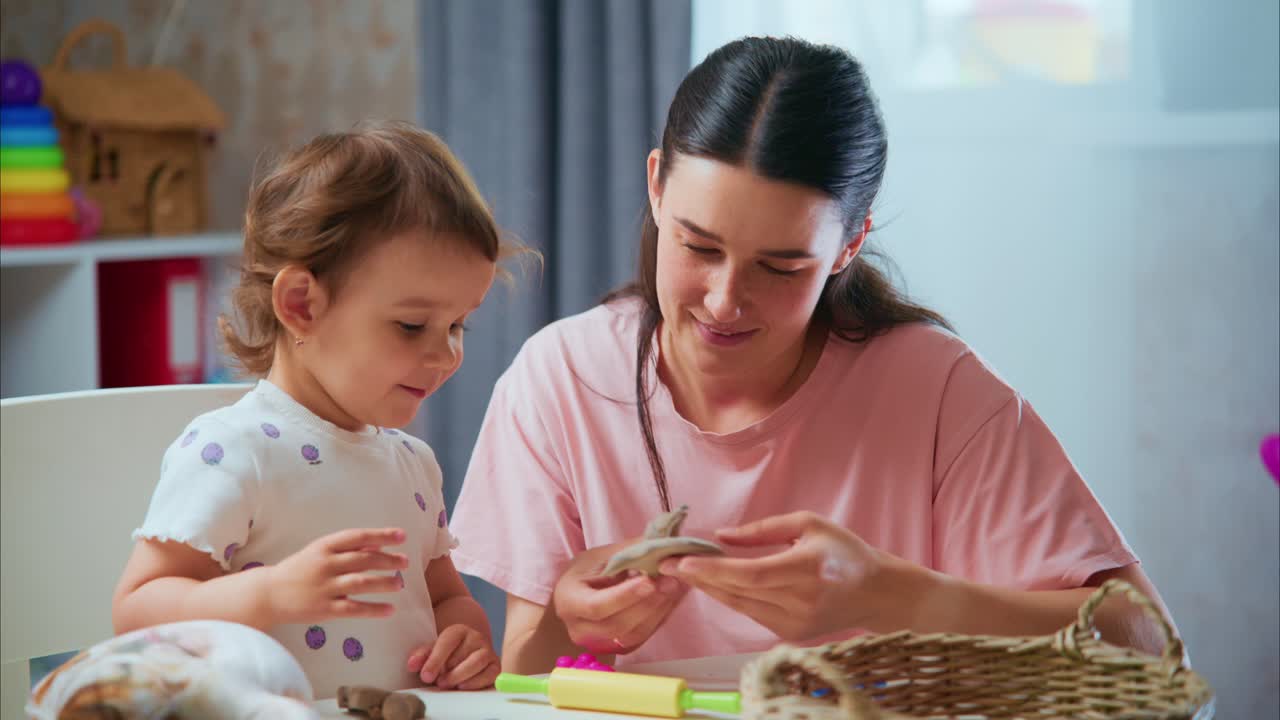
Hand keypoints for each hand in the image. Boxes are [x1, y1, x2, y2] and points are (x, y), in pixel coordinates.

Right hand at [264, 527, 408, 624]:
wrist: (268, 594)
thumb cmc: (298, 570)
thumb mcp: (318, 553)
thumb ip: (345, 549)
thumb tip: (377, 545)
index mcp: (324, 546)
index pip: (358, 537)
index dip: (382, 535)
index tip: (402, 536)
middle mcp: (325, 564)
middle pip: (364, 559)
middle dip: (388, 560)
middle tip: (405, 562)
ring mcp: (324, 587)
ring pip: (362, 582)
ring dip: (385, 582)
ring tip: (399, 584)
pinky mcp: (324, 609)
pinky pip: (354, 609)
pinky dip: (374, 609)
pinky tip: (390, 610)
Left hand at [407, 624, 499, 689]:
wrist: (464, 658)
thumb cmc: (446, 656)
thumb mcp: (432, 652)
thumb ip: (422, 656)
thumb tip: (411, 665)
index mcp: (458, 630)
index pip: (448, 641)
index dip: (435, 659)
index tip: (425, 676)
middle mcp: (476, 637)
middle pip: (463, 653)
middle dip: (448, 671)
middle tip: (438, 682)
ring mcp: (488, 651)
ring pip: (477, 662)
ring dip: (460, 676)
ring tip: (447, 684)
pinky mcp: (495, 666)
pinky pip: (489, 674)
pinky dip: (475, 683)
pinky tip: (462, 687)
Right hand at [552, 543, 687, 654]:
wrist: (579, 591)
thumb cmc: (586, 570)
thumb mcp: (600, 555)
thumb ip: (628, 551)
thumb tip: (659, 540)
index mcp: (568, 601)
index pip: (596, 606)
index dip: (624, 596)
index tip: (649, 581)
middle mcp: (578, 628)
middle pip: (616, 624)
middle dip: (647, 603)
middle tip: (671, 581)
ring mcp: (596, 642)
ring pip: (632, 634)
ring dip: (657, 611)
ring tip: (674, 586)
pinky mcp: (616, 647)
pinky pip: (641, 637)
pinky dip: (658, 618)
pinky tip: (669, 599)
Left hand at [660, 512, 893, 641]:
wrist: (877, 594)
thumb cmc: (845, 551)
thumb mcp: (810, 524)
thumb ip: (763, 530)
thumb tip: (722, 536)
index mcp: (807, 569)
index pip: (751, 574)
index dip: (715, 571)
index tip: (684, 562)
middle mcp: (800, 601)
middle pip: (739, 592)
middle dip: (700, 578)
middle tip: (666, 563)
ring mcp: (795, 624)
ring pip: (740, 605)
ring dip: (709, 588)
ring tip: (682, 571)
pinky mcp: (790, 635)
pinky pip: (751, 613)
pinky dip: (731, 597)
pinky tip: (713, 583)